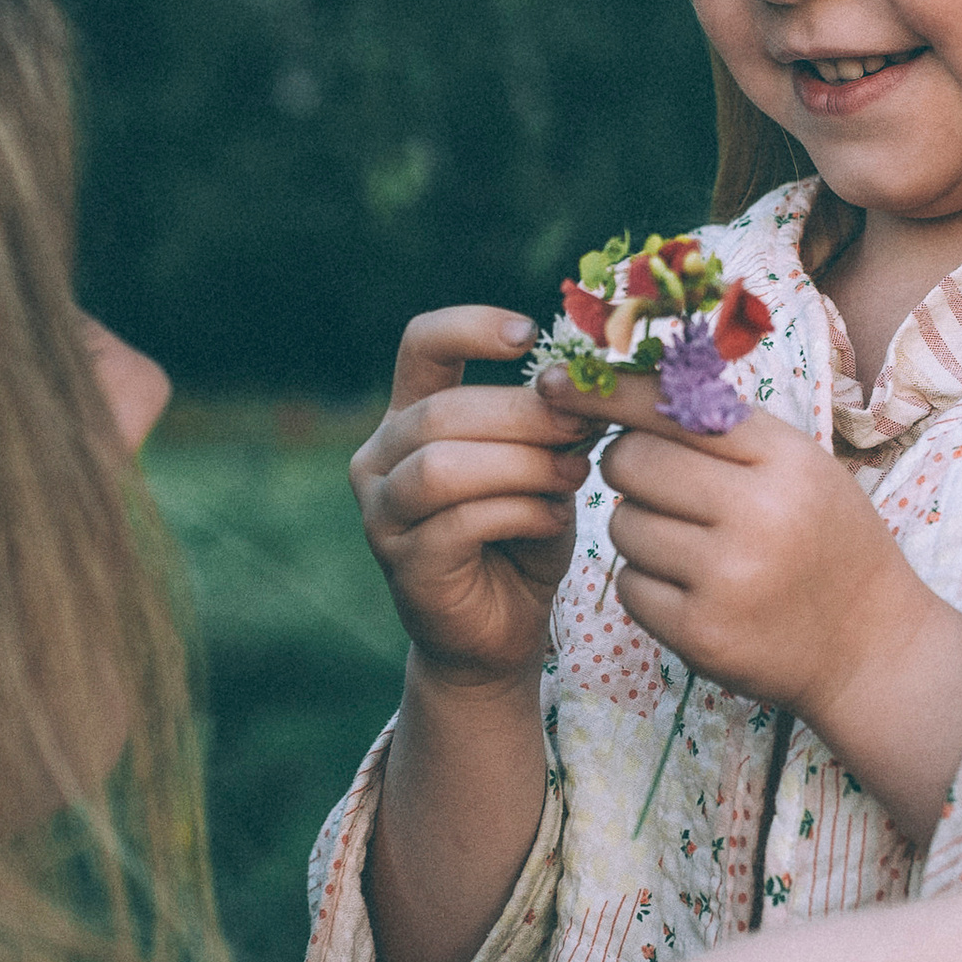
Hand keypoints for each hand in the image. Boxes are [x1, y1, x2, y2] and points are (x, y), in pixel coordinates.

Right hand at [353, 307, 593, 686]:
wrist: (500, 634)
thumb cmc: (521, 539)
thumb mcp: (539, 468)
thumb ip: (545, 428)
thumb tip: (580, 384)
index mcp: (410, 418)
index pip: (421, 345)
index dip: (470, 327)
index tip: (529, 335)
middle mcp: (380, 458)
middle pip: (442, 410)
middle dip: (523, 414)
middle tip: (582, 427)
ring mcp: (381, 513)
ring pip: (442, 466)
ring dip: (520, 465)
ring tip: (573, 475)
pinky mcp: (402, 563)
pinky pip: (458, 523)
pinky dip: (517, 513)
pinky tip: (553, 520)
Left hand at [538, 368, 961, 845]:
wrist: (872, 651)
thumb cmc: (828, 544)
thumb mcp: (802, 468)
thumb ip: (725, 428)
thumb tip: (625, 384)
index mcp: (785, 458)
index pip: (670, 406)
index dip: (603, 393)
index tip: (556, 384)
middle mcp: (758, 512)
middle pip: (629, 462)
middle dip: (626, 468)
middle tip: (659, 486)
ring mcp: (728, 577)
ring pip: (622, 526)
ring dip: (640, 530)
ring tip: (694, 546)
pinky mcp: (701, 633)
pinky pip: (628, 586)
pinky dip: (647, 584)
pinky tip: (693, 590)